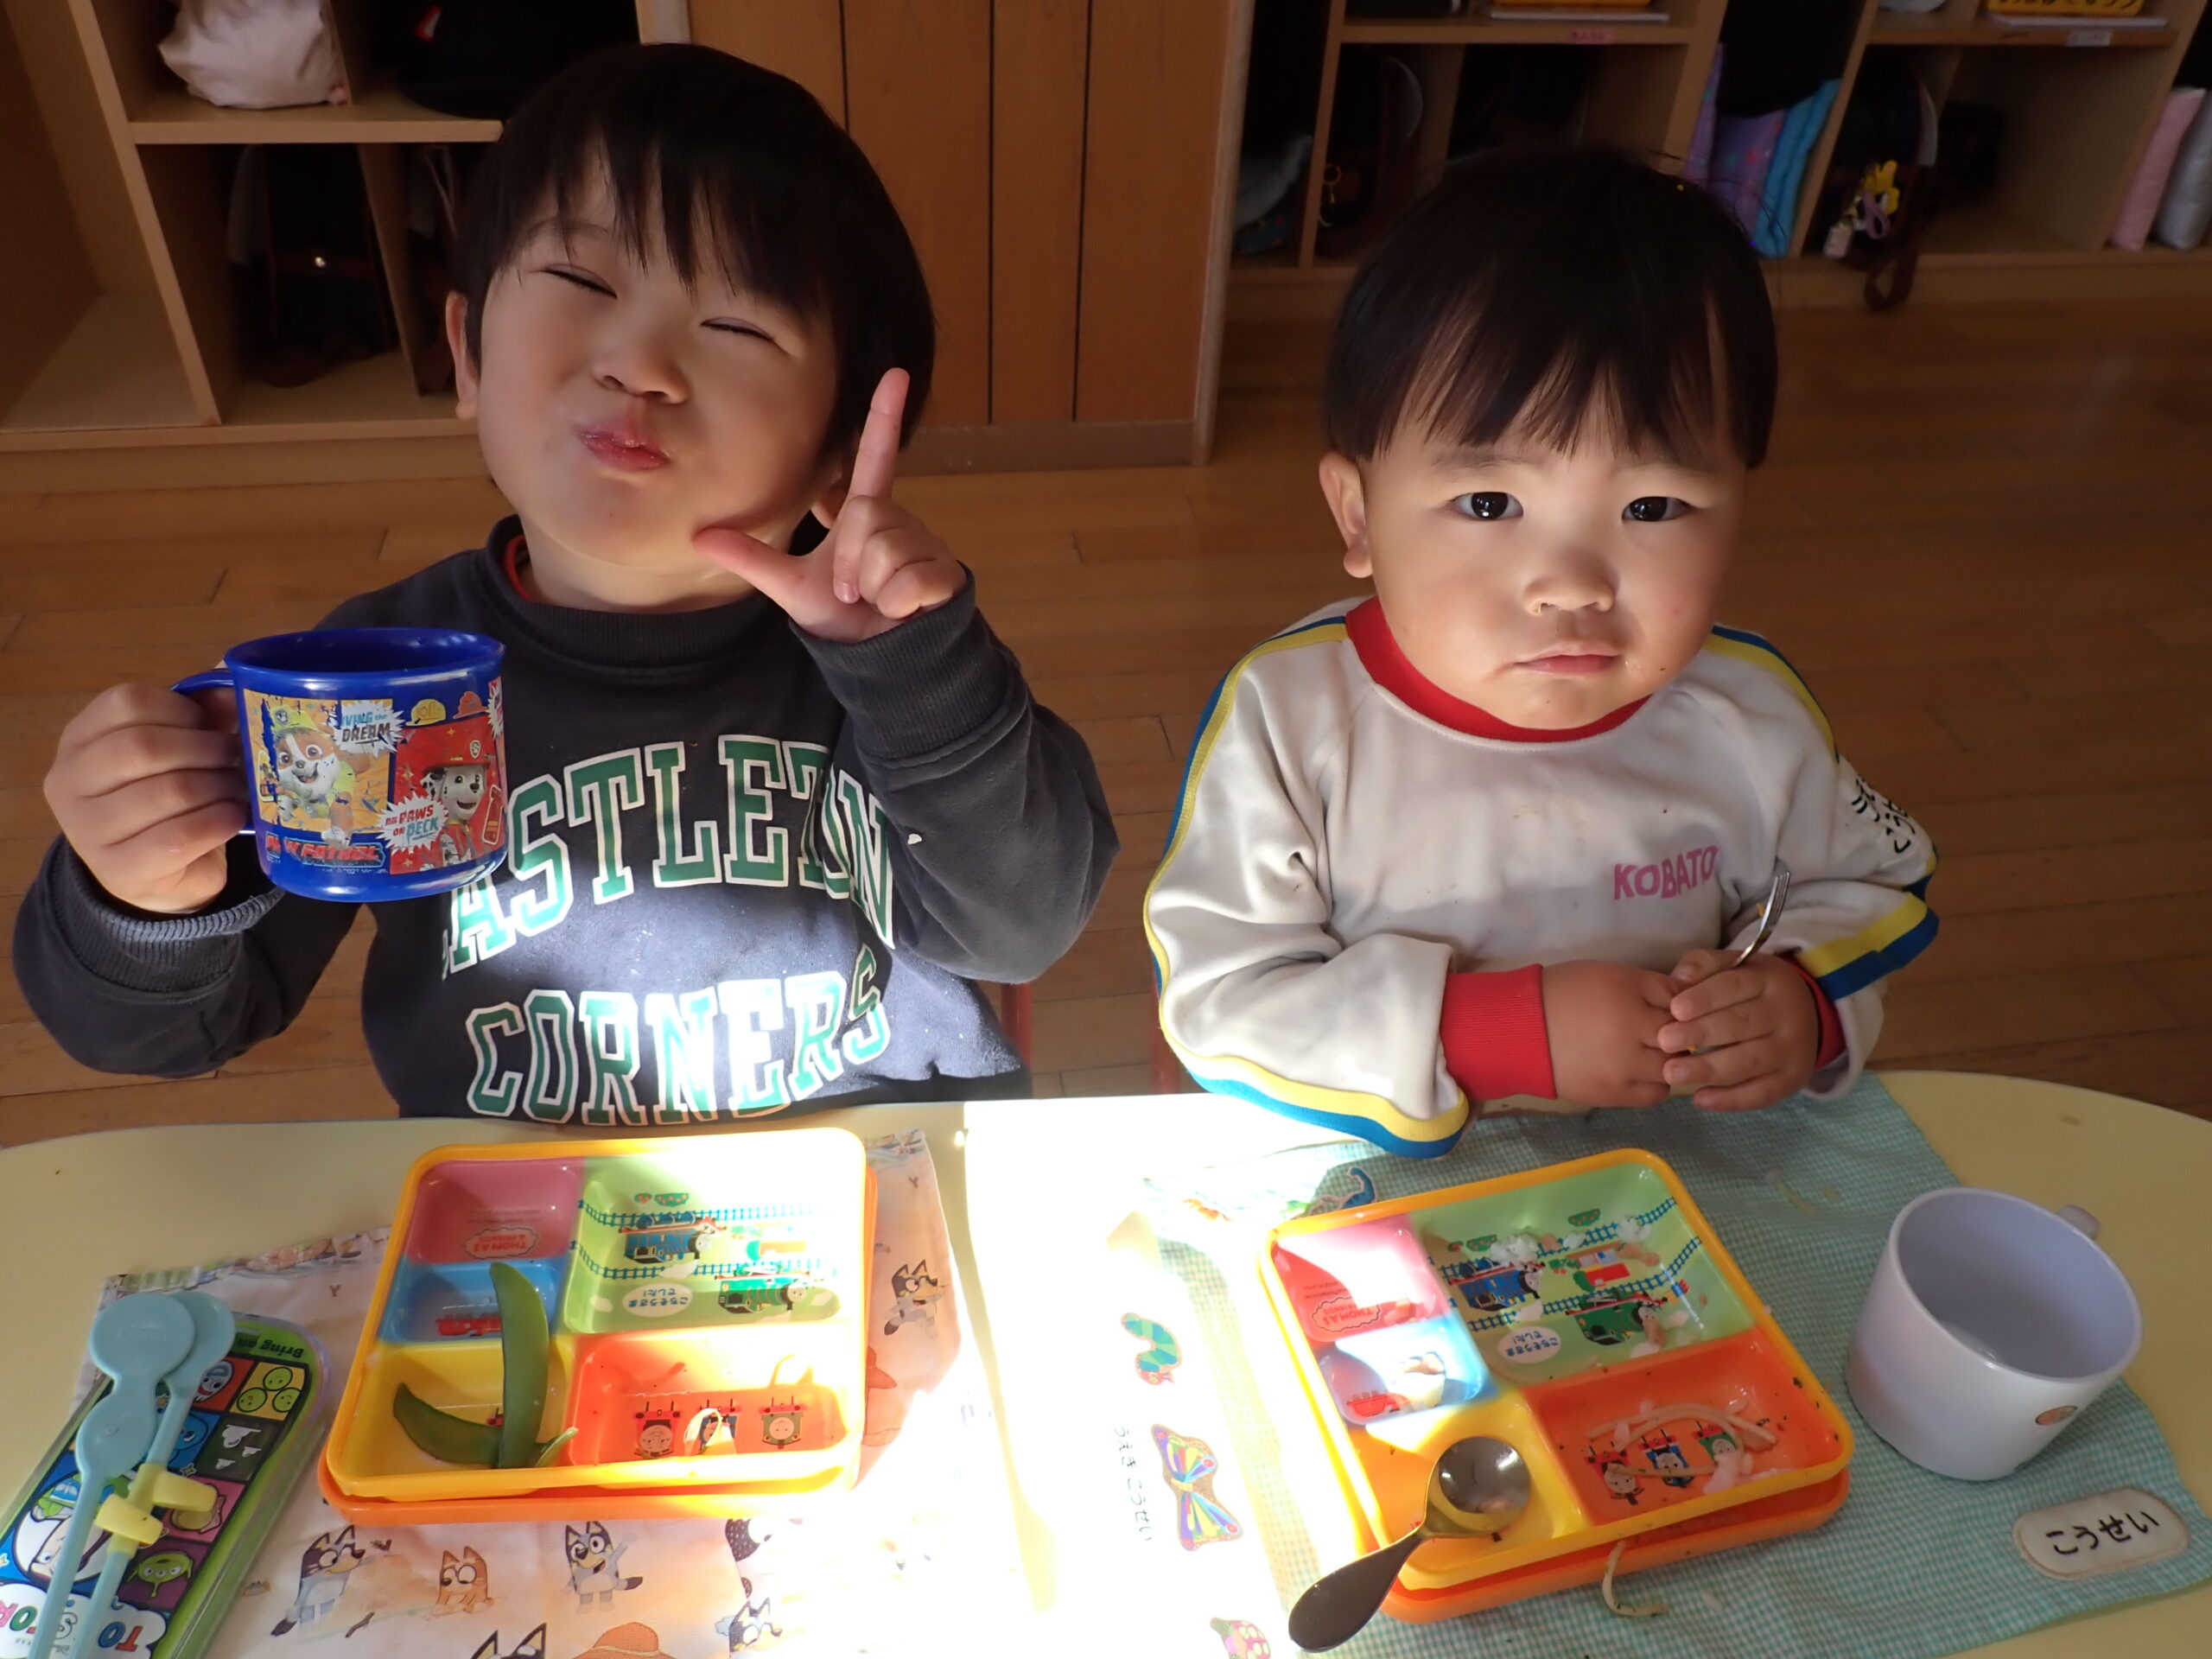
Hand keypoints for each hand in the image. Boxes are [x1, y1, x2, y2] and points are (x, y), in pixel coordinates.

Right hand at [44, 683, 246, 914]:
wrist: (154, 873)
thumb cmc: (164, 798)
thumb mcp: (175, 750)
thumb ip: (199, 714)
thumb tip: (231, 684)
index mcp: (78, 739)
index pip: (126, 702)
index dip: (181, 708)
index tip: (209, 724)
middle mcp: (68, 782)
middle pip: (144, 746)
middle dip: (205, 749)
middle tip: (237, 757)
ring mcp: (87, 831)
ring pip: (166, 792)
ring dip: (218, 786)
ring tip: (237, 788)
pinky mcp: (120, 871)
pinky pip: (180, 836)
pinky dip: (218, 821)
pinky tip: (232, 817)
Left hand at [691, 368, 963, 642]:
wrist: (881, 662)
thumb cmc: (845, 619)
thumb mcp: (792, 587)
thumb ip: (753, 558)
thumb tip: (698, 536)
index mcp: (867, 513)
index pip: (875, 457)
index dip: (884, 416)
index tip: (896, 373)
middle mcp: (900, 520)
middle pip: (864, 517)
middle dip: (849, 564)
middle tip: (850, 592)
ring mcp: (927, 545)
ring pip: (884, 551)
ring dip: (871, 588)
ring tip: (879, 603)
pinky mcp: (945, 574)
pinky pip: (908, 580)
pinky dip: (897, 604)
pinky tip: (904, 612)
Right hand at [1541, 959, 1677, 1108]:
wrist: (1522, 1031)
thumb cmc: (1565, 992)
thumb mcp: (1610, 973)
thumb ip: (1651, 984)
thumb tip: (1686, 999)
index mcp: (1629, 996)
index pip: (1681, 1002)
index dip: (1681, 1004)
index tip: (1671, 1007)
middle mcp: (1632, 1033)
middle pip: (1681, 1036)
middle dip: (1679, 1032)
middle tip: (1661, 1029)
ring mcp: (1625, 1068)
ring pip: (1674, 1068)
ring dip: (1671, 1060)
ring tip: (1652, 1053)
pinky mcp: (1614, 1094)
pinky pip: (1655, 1094)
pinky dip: (1657, 1082)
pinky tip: (1642, 1071)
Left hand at [1658, 949, 1819, 1110]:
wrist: (1806, 1014)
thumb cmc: (1752, 988)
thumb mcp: (1734, 965)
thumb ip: (1705, 965)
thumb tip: (1679, 978)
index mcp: (1769, 980)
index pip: (1735, 986)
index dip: (1705, 998)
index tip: (1675, 1009)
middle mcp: (1785, 1014)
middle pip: (1742, 1024)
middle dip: (1701, 1033)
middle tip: (1665, 1042)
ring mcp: (1792, 1049)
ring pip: (1749, 1061)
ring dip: (1709, 1069)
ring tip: (1672, 1073)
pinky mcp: (1792, 1079)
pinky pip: (1761, 1093)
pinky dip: (1730, 1099)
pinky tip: (1700, 1099)